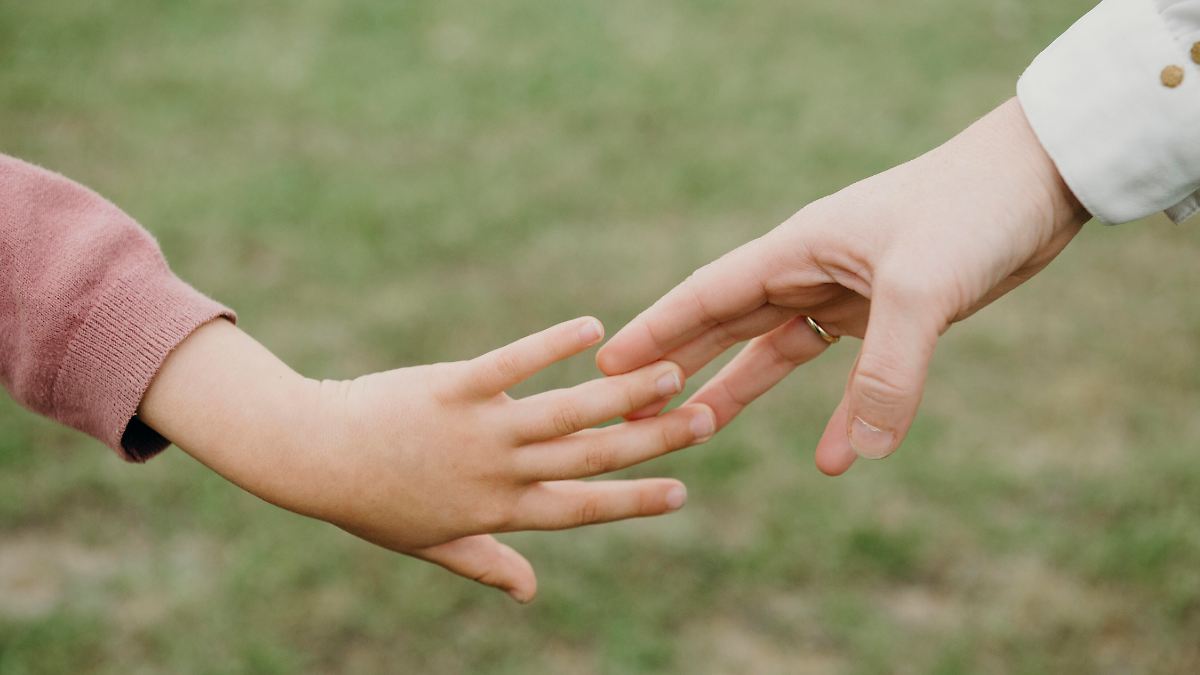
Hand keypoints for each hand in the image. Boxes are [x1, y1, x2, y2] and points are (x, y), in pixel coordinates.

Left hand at [139, 318, 715, 602]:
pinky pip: (512, 363)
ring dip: (623, 393)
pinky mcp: (453, 386)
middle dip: (653, 439)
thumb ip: (487, 563)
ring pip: (566, 413)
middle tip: (706, 420)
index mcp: (498, 510)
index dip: (635, 500)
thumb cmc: (374, 501)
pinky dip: (553, 344)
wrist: (313, 455)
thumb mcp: (432, 544)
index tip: (682, 489)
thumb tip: (531, 592)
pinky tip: (593, 327)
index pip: (582, 508)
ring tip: (671, 371)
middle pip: (591, 457)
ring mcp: (479, 429)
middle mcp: (499, 472)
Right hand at [596, 98, 1088, 474]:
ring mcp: (848, 292)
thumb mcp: (921, 289)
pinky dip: (841, 414)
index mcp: (797, 249)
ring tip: (696, 431)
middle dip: (678, 365)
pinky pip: (850, 375)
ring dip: (738, 390)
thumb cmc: (970, 210)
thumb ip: (888, 372)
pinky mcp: (890, 316)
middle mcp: (811, 270)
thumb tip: (859, 457)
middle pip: (727, 326)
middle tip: (629, 406)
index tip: (607, 365)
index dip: (655, 331)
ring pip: (776, 350)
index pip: (706, 296)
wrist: (1037, 183)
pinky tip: (837, 457)